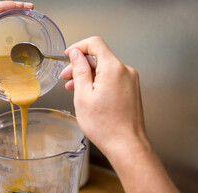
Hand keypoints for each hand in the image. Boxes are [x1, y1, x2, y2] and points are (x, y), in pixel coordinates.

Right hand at [61, 36, 147, 157]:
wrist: (126, 144)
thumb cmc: (105, 126)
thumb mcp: (83, 95)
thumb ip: (80, 70)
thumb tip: (76, 54)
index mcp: (113, 68)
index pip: (95, 43)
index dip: (78, 46)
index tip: (68, 55)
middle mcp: (125, 71)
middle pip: (99, 57)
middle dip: (81, 65)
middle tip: (66, 77)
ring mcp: (130, 81)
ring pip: (105, 69)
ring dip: (88, 75)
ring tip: (74, 88)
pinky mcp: (131, 90)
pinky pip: (112, 79)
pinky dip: (98, 82)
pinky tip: (88, 94)